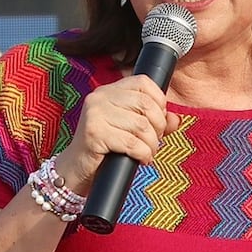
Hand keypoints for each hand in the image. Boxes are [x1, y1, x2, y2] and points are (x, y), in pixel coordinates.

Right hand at [56, 74, 177, 191]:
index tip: (158, 120)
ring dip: (151, 144)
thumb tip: (176, 119)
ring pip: (141, 125)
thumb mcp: (131, 130)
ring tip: (147, 153)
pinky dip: (143, 153)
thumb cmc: (105, 148)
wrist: (76, 169)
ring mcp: (95, 114)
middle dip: (158, 126)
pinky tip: (140, 159)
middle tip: (154, 141)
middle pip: (146, 104)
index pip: (143, 82)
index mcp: (109, 90)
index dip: (159, 101)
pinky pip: (131, 142)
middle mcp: (100, 97)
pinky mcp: (94, 133)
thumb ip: (154, 122)